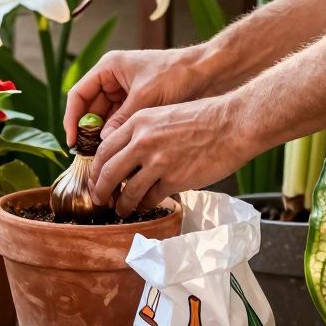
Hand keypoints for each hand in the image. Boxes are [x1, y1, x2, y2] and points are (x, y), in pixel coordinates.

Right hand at [63, 47, 212, 145]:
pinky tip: (118, 151)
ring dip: (102, 135)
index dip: (72, 118)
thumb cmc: (176, 74)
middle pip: (89, 108)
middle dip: (88, 131)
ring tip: (102, 158)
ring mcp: (124, 91)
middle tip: (87, 155)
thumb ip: (122, 119)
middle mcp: (112, 79)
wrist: (207, 71)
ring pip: (104, 117)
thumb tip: (103, 142)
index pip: (78, 94)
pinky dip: (117, 134)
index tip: (73, 140)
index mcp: (108, 68)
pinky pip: (119, 121)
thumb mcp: (145, 97)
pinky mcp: (136, 103)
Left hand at [90, 95, 257, 213]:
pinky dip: (145, 205)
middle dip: (99, 190)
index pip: (104, 149)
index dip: (95, 168)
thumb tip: (126, 155)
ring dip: (122, 204)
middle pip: (108, 172)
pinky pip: (150, 198)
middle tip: (99, 199)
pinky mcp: (174, 180)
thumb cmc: (202, 119)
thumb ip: (142, 132)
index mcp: (138, 122)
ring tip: (121, 209)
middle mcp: (142, 141)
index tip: (95, 179)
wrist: (231, 125)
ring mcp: (157, 162)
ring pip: (127, 190)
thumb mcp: (163, 115)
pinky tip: (144, 206)